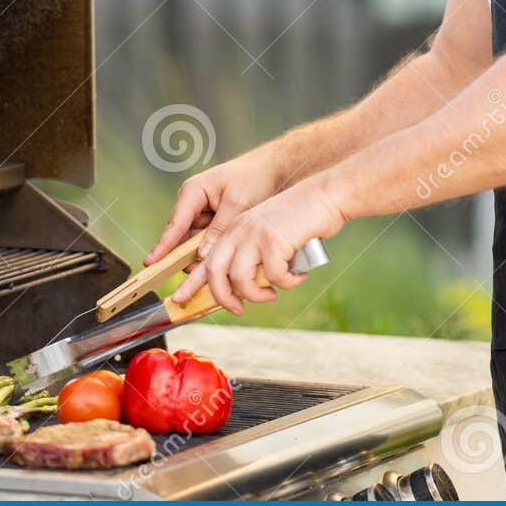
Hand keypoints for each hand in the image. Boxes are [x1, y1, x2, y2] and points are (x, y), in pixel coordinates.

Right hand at [144, 152, 283, 264]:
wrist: (272, 169)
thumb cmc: (253, 178)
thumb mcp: (237, 203)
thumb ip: (219, 229)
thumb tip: (202, 255)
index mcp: (193, 192)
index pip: (175, 224)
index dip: (163, 246)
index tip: (150, 262)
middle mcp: (192, 204)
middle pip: (182, 238)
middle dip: (188, 257)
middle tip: (199, 275)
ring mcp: (201, 214)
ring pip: (195, 244)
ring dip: (204, 256)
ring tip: (219, 267)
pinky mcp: (212, 223)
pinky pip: (207, 242)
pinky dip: (214, 251)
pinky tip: (225, 260)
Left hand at [170, 178, 346, 314]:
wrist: (326, 195)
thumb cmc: (302, 218)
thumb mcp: (268, 234)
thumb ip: (253, 255)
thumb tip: (245, 288)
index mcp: (234, 228)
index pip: (205, 259)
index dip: (190, 283)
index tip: (178, 300)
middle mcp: (239, 230)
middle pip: (214, 272)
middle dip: (222, 298)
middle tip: (238, 309)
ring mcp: (255, 233)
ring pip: (240, 279)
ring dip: (257, 295)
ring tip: (272, 295)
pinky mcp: (274, 239)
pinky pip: (274, 276)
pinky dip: (287, 283)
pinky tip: (298, 276)